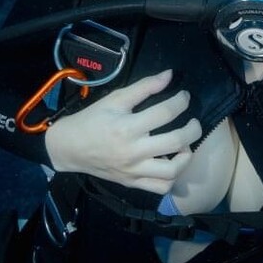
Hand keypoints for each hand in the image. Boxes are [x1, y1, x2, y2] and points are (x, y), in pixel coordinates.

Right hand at [44, 69, 202, 195]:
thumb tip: (169, 75)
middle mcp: (133, 152)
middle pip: (176, 141)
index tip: (184, 97)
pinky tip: (171, 162)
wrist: (69, 148)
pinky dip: (172, 176)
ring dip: (186, 156)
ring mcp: (134, 171)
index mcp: (127, 127)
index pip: (166, 112)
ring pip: (172, 170)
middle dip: (193, 129)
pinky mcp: (132, 183)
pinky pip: (160, 187)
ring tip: (185, 146)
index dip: (181, 101)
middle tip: (193, 122)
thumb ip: (143, 87)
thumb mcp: (115, 99)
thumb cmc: (92, 120)